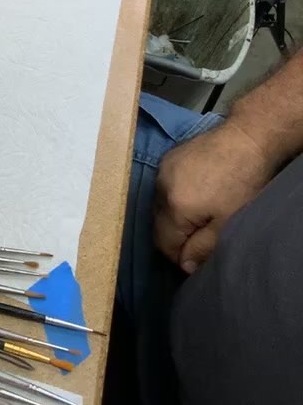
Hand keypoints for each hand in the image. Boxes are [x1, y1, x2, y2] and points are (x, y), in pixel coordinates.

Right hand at [154, 120, 273, 272]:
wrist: (246, 138)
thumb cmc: (241, 184)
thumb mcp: (227, 222)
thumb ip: (202, 247)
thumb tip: (184, 266)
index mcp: (173, 207)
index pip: (163, 244)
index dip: (179, 256)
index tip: (196, 255)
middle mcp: (159, 188)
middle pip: (158, 225)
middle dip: (176, 236)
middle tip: (200, 236)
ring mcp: (162, 170)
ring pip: (160, 205)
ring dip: (174, 216)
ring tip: (199, 214)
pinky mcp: (168, 157)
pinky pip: (164, 187)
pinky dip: (174, 196)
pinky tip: (195, 193)